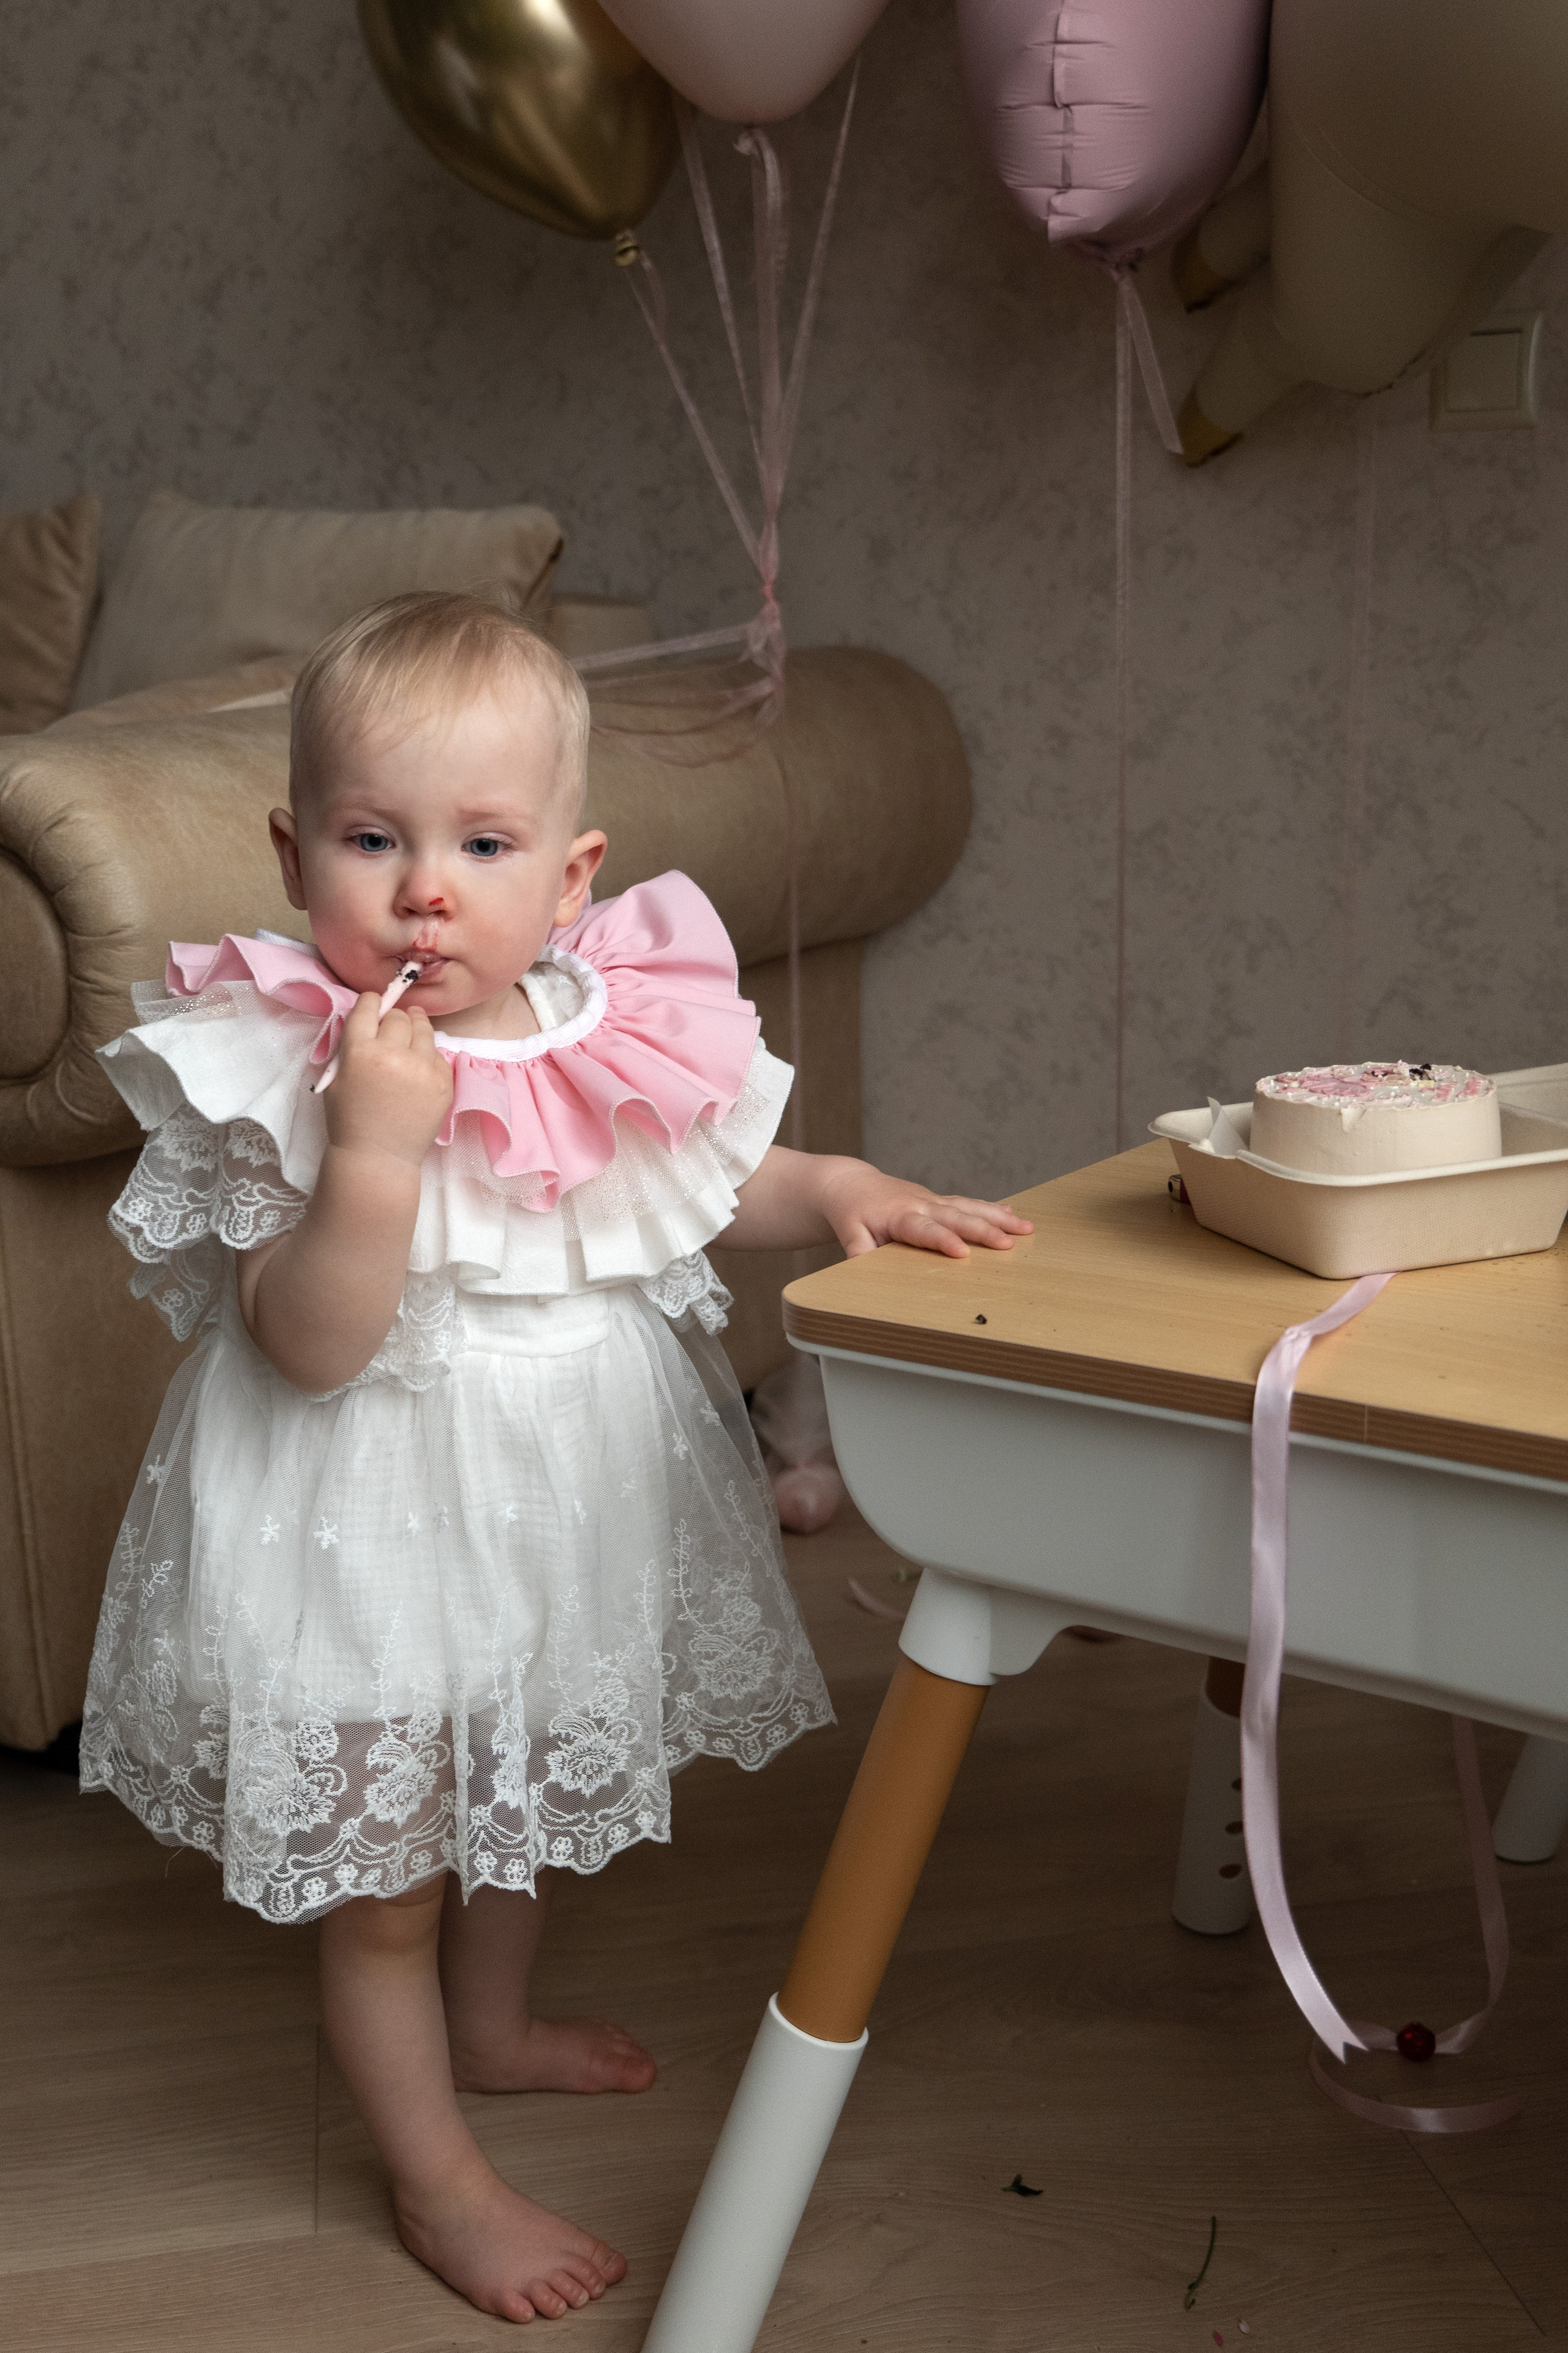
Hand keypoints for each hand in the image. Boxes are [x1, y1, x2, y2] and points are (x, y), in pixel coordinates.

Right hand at [323, 994, 453, 1168]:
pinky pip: (438, 1053)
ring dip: (415, 1027)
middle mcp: (394, 1054)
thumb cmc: (349, 1119)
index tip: (373, 1005)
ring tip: (410, 1032)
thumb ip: (349, 1045)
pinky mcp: (444, 1082)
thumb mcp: (335, 1078)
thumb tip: (366, 1017)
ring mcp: (423, 1068)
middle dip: (392, 1018)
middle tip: (390, 1027)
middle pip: (398, 1016)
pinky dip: (428, 1054)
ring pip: (423, 1028)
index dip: (370, 1003)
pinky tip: (419, 1064)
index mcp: (361, 1051)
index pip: (368, 1007)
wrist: (378, 1156)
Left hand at [817, 1162, 1032, 1259]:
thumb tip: (863, 1268)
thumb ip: (858, 1250)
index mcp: (898, 1215)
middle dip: (984, 1230)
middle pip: (956, 1216)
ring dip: (999, 1217)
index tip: (963, 1252)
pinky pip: (968, 1203)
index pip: (924, 1229)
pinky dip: (992, 1208)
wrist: (851, 1184)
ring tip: (1026, 1228)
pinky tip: (1012, 1214)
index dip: (943, 1240)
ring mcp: (933, 1200)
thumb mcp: (848, 1233)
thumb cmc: (852, 1212)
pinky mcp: (939, 1200)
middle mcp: (920, 1204)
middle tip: (1010, 1243)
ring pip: (970, 1207)